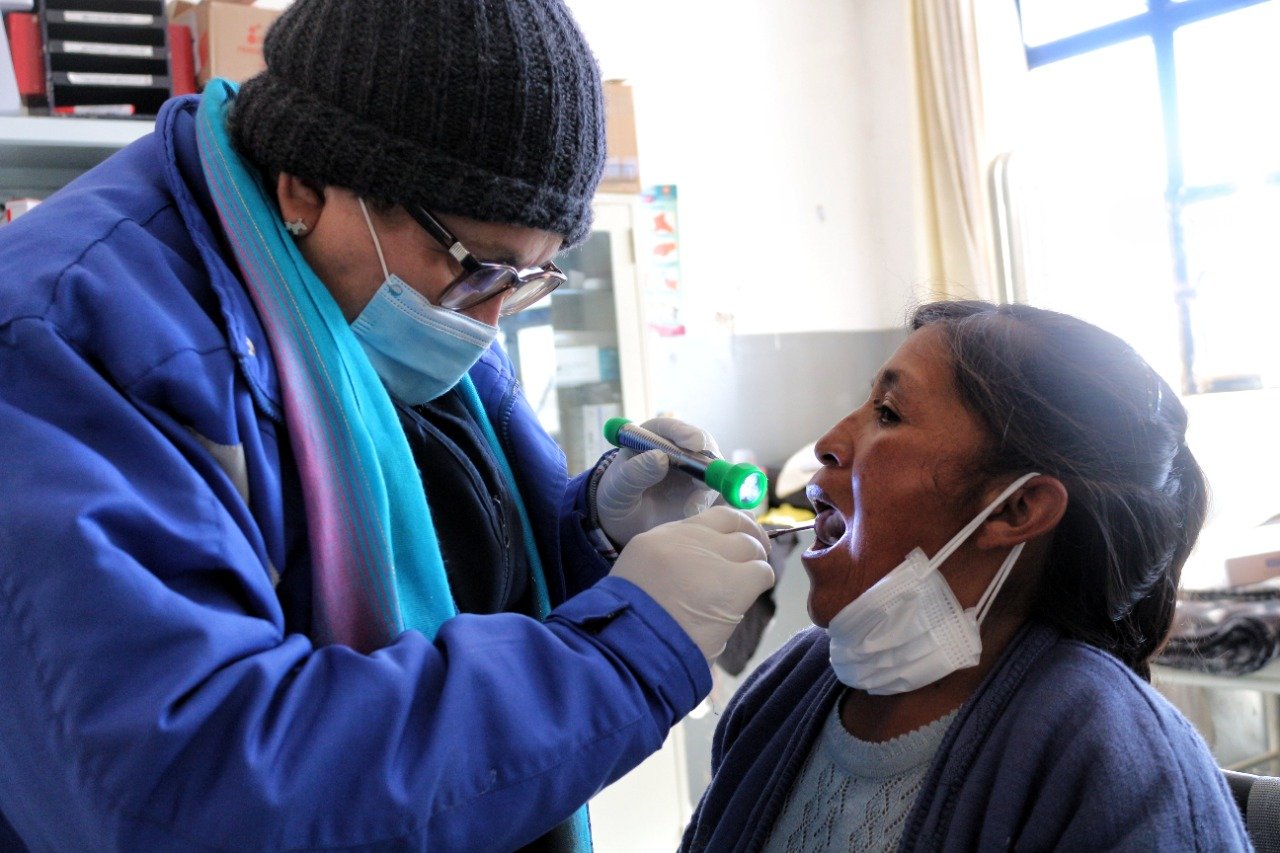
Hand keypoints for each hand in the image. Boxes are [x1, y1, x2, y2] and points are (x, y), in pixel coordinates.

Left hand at [595, 417, 721, 546]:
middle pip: (700, 443)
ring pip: (711, 468)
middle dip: (706, 457)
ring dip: (707, 485)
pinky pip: (712, 491)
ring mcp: (691, 469)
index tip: (692, 443)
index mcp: (651, 438)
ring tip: (690, 507)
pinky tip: (690, 513)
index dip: (682, 432)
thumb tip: (660, 457)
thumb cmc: (616, 497)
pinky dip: (705, 501)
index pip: (668, 428)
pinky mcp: (700, 489)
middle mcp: (676, 449)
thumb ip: (635, 472)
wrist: (623, 523)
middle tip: (703, 477)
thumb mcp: (618, 487)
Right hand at [609, 506, 774, 663]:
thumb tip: (701, 562)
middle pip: (735, 524)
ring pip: (751, 547)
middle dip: (750, 537)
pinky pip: (761, 572)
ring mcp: (712, 556)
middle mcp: (688, 538)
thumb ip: (670, 560)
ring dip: (754, 564)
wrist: (635, 646)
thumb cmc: (632, 623)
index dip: (732, 525)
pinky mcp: (733, 583)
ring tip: (747, 585)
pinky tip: (748, 598)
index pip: (710, 516)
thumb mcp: (639, 576)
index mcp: (661, 537)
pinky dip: (760, 582)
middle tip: (755, 556)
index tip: (741, 535)